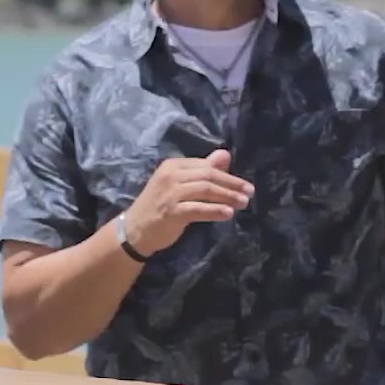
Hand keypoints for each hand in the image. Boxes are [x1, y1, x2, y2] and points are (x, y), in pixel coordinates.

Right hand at [123, 149, 253, 255]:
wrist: (135, 230)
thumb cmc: (159, 207)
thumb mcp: (180, 185)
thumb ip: (202, 170)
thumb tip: (225, 155)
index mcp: (173, 165)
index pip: (206, 166)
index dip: (228, 175)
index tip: (245, 185)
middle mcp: (171, 176)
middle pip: (208, 176)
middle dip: (232, 185)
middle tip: (249, 193)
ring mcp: (170, 194)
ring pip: (206, 190)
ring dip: (227, 197)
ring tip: (243, 204)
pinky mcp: (172, 212)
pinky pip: (198, 209)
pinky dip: (215, 211)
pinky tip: (228, 214)